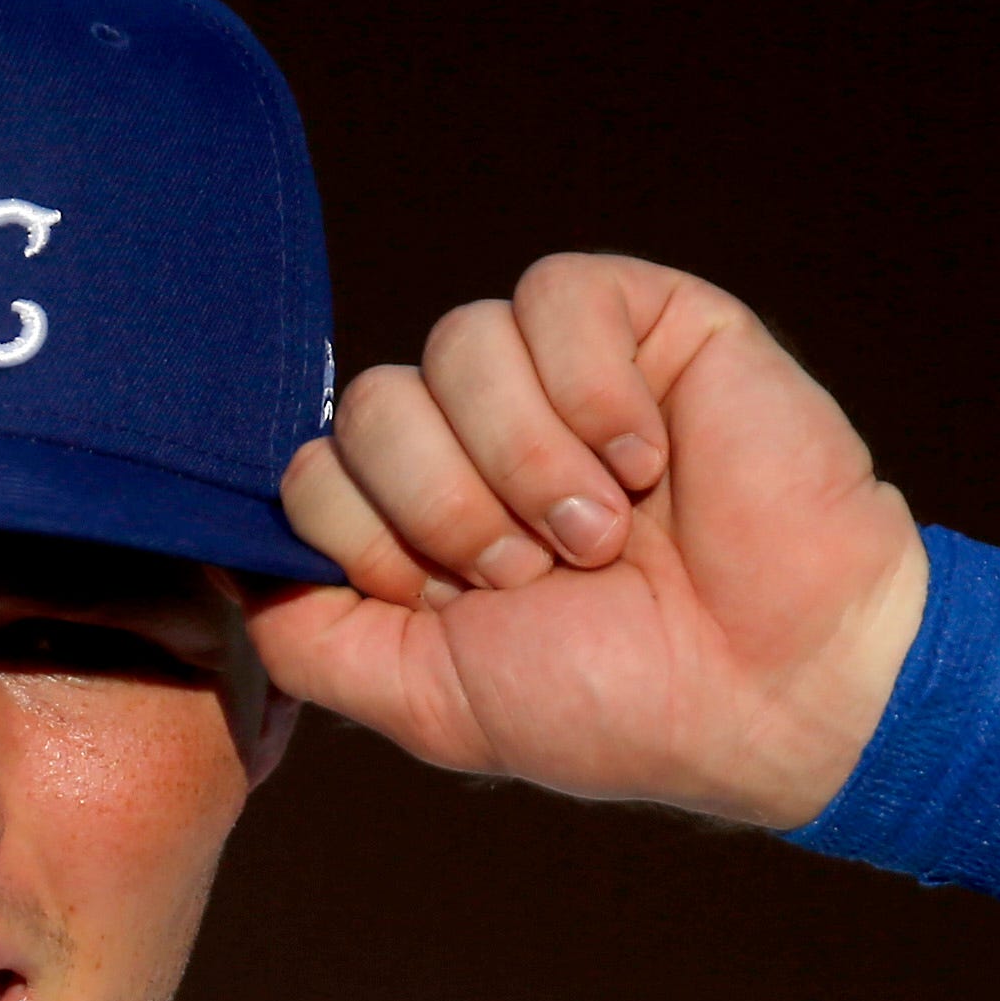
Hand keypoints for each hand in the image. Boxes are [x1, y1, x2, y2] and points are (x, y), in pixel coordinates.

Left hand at [254, 254, 928, 827]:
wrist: (779, 688)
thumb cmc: (621, 704)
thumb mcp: (425, 697)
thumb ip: (309, 635)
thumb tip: (220, 565)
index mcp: (423, 518)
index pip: (314, 472)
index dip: (373, 543)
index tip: (461, 608)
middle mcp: (480, 437)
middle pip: (369, 403)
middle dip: (446, 509)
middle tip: (541, 575)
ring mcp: (562, 373)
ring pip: (454, 345)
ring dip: (526, 463)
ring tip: (604, 532)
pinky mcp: (646, 320)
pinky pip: (554, 296)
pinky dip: (592, 393)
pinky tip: (648, 460)